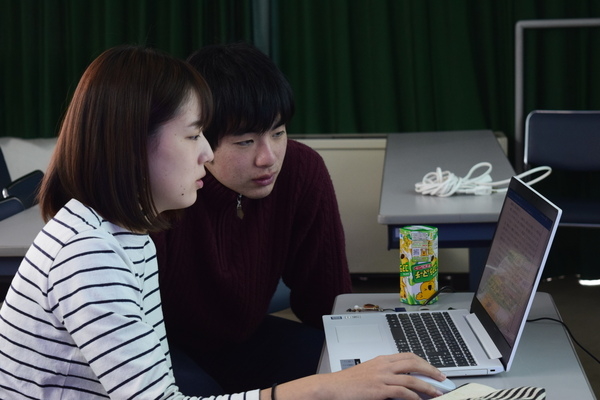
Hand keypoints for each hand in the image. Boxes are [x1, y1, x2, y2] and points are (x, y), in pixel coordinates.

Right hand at [263, 353, 445, 399]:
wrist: (332, 387)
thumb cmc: (348, 383)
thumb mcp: (368, 373)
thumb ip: (384, 374)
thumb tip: (401, 381)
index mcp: (381, 359)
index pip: (408, 356)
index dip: (423, 362)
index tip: (433, 370)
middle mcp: (383, 365)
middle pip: (414, 363)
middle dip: (430, 370)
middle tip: (442, 379)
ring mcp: (381, 376)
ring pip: (412, 378)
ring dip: (427, 386)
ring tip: (437, 393)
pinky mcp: (379, 389)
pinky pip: (402, 392)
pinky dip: (413, 397)